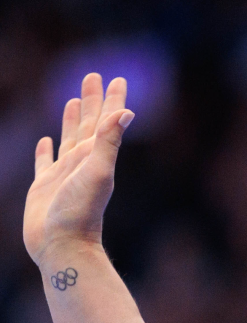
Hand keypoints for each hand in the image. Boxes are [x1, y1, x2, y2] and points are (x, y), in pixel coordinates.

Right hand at [23, 73, 133, 267]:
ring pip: (68, 138)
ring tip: (73, 100)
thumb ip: (109, 142)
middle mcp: (82, 162)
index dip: (112, 100)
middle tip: (93, 76)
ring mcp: (63, 174)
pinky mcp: (45, 187)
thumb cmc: (81, 212)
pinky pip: (45, 163)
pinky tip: (46, 142)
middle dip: (92, 100)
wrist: (63, 246)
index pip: (106, 121)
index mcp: (96, 156)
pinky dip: (46, 151)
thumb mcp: (97, 172)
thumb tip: (126, 112)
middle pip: (88, 124)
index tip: (118, 79)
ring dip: (71, 119)